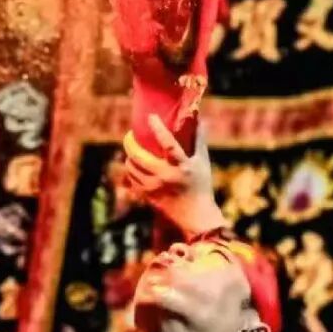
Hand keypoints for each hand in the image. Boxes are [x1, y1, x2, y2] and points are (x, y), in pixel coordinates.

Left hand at [121, 117, 222, 235]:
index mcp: (182, 166)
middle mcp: (166, 176)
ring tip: (133, 150)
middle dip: (130, 143)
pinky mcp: (147, 196)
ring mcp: (154, 188)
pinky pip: (132, 179)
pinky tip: (135, 166)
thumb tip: (199, 117)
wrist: (195, 215)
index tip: (151, 117)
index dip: (158, 129)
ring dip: (129, 156)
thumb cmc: (201, 184)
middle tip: (130, 135)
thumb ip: (199, 139)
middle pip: (139, 156)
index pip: (168, 144)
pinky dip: (131, 170)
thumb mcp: (202, 161)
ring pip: (132, 167)